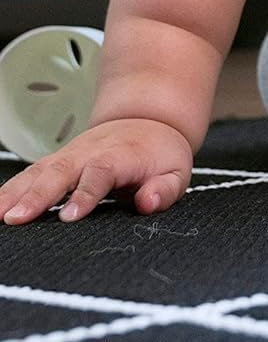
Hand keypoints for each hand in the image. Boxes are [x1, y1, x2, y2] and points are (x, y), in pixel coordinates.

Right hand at [0, 117, 192, 225]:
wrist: (146, 122)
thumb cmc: (160, 154)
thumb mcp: (176, 171)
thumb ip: (165, 189)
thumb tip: (148, 202)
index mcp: (120, 156)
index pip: (101, 174)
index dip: (85, 194)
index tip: (70, 216)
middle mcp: (88, 154)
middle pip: (60, 172)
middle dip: (38, 195)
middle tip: (17, 219)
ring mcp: (68, 157)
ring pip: (37, 172)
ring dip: (15, 193)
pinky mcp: (54, 163)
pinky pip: (27, 175)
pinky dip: (9, 191)